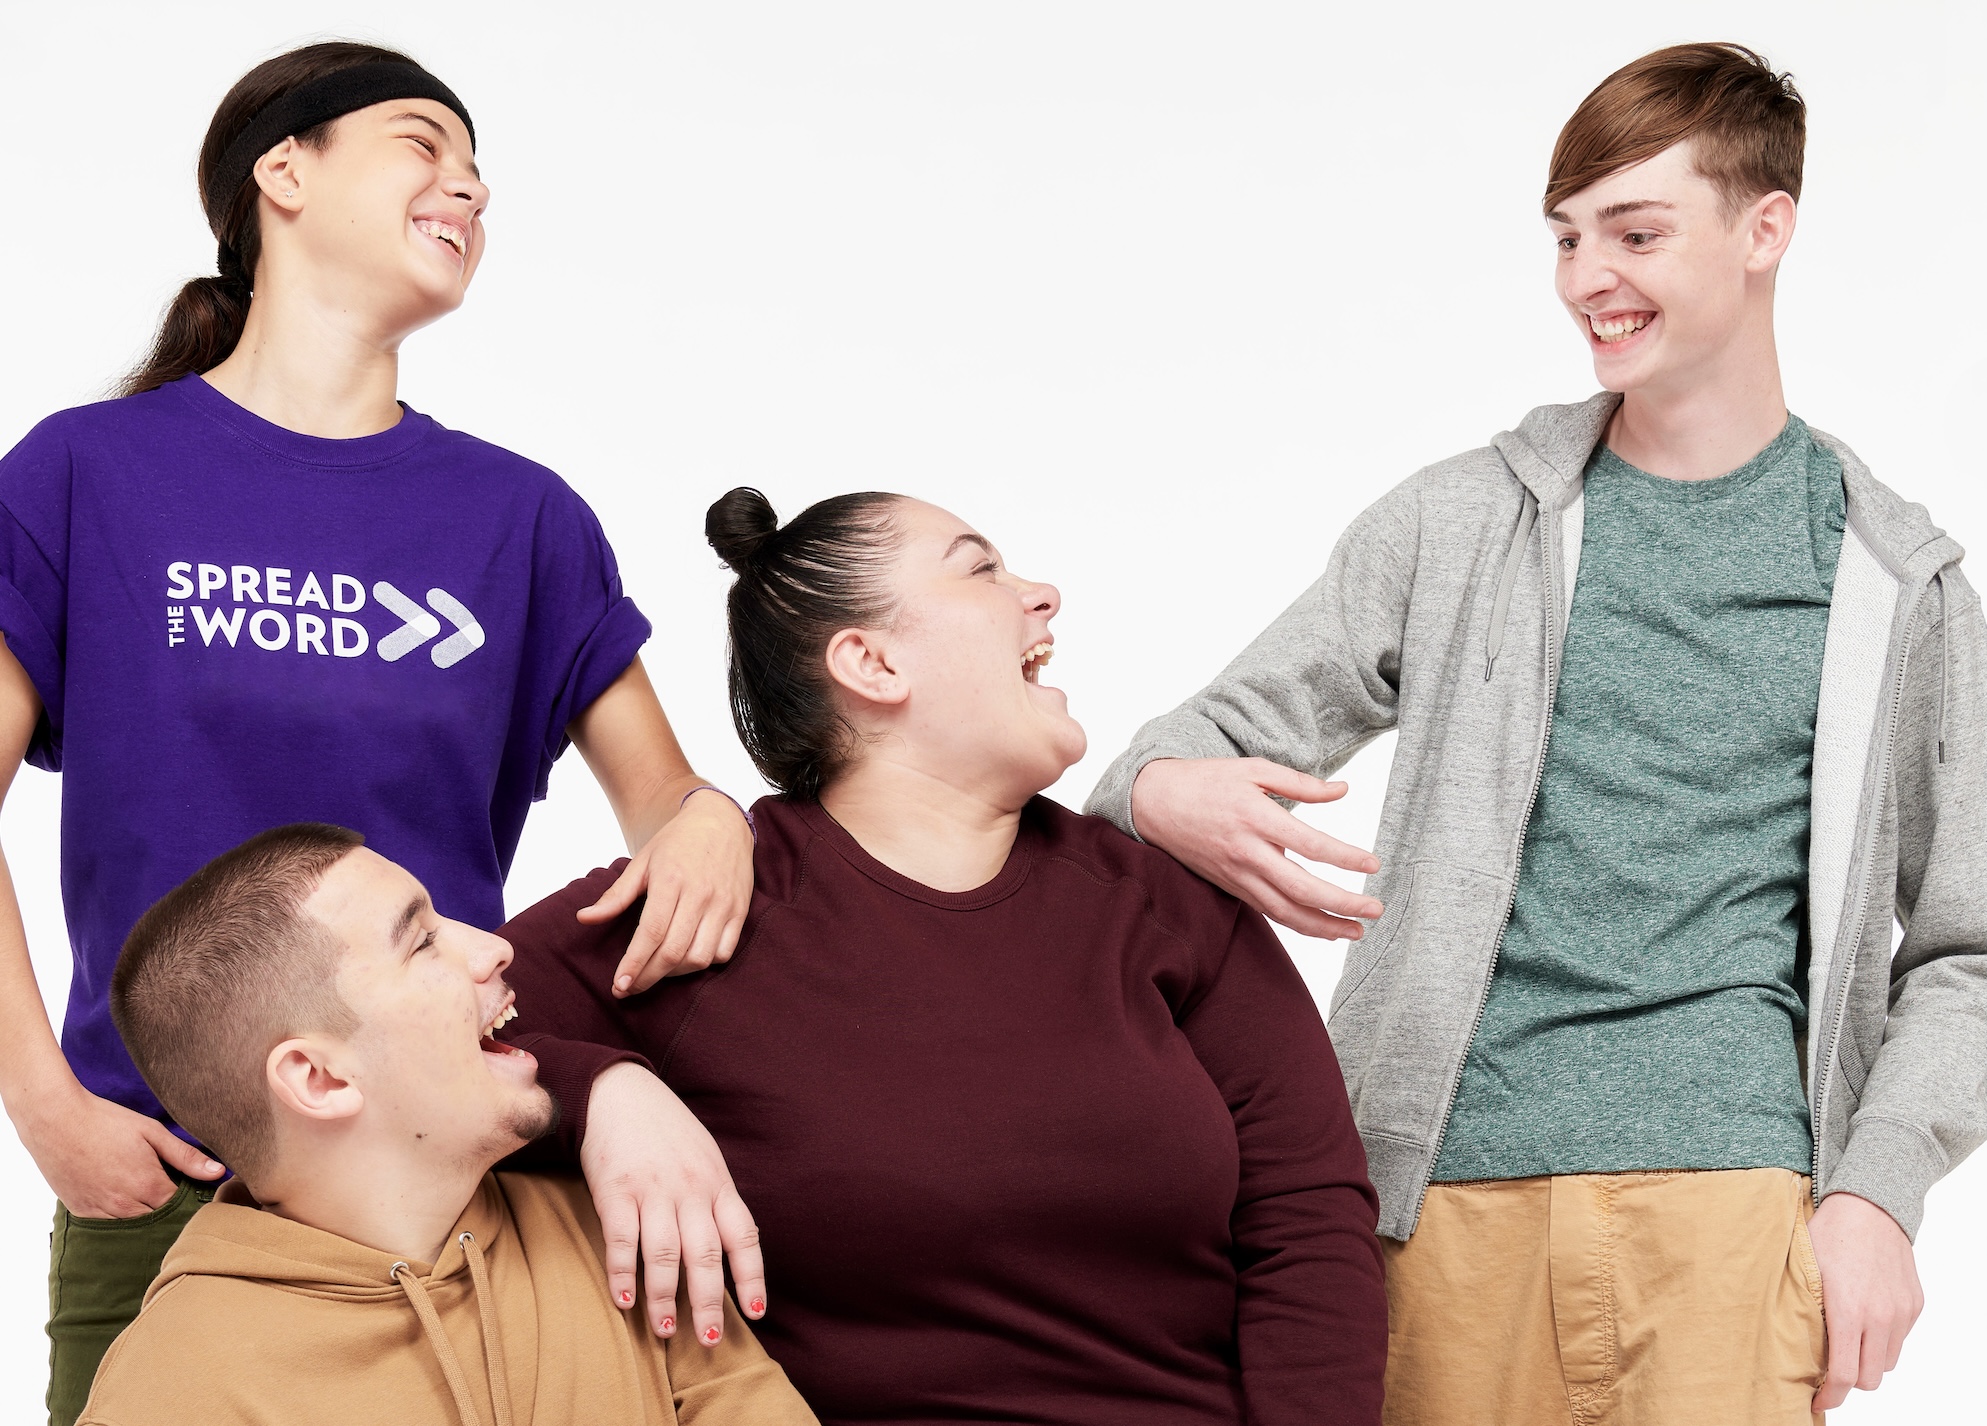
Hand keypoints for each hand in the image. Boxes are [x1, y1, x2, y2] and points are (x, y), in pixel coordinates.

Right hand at [17, 1080, 225, 1217]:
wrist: (55, 1120)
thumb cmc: (106, 1121)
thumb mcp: (152, 1132)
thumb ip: (186, 1156)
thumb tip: (219, 1173)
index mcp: (149, 1187)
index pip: (181, 1208)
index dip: (189, 1198)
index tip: (194, 1189)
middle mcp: (125, 1206)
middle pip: (158, 1220)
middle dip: (168, 1209)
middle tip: (169, 1190)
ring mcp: (100, 1212)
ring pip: (133, 1225)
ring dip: (143, 1214)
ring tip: (144, 1191)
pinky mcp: (80, 1211)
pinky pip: (107, 1224)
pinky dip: (118, 1215)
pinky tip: (120, 1195)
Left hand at [578, 790, 753, 994]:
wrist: (722, 822)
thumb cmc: (677, 842)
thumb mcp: (642, 862)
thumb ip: (615, 895)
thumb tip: (583, 918)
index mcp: (671, 880)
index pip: (651, 933)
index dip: (634, 963)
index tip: (619, 985)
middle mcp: (701, 894)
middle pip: (674, 951)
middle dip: (648, 977)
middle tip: (628, 987)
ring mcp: (724, 904)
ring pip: (700, 957)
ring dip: (674, 974)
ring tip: (656, 971)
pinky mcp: (741, 911)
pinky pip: (724, 952)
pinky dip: (703, 963)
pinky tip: (685, 960)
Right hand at [581, 1062, 764, 1345]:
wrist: (620, 1091)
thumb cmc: (666, 1131)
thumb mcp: (705, 1158)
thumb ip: (715, 1200)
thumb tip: (730, 1247)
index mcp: (717, 1184)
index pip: (743, 1236)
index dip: (751, 1277)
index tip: (755, 1313)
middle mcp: (690, 1190)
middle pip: (705, 1254)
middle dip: (708, 1301)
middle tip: (709, 1340)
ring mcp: (653, 1190)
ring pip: (664, 1253)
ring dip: (664, 1296)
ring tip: (667, 1330)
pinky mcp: (615, 1190)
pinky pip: (622, 1239)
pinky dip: (623, 1273)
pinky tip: (624, 1301)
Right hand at [1131, 757, 1381, 939]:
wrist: (1153, 803)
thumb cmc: (1206, 781)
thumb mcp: (1253, 769)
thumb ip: (1300, 783)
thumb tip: (1343, 791)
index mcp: (1255, 817)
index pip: (1310, 845)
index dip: (1346, 858)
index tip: (1374, 864)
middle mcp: (1246, 852)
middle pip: (1300, 889)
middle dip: (1341, 903)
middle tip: (1375, 910)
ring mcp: (1236, 874)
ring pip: (1284, 911)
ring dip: (1323, 926)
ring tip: (1356, 931)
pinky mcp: (1230, 886)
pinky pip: (1268, 912)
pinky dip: (1298, 924)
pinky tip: (1323, 928)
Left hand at [1808, 1191, 1922, 1410]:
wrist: (1868, 1206)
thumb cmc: (1827, 1234)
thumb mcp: (1803, 1272)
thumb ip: (1804, 1312)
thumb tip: (1789, 1347)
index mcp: (1848, 1312)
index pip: (1844, 1375)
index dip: (1830, 1396)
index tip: (1817, 1401)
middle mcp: (1880, 1317)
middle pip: (1870, 1378)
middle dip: (1849, 1381)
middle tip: (1829, 1372)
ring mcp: (1901, 1312)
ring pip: (1888, 1361)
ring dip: (1868, 1360)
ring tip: (1846, 1343)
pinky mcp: (1914, 1305)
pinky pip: (1900, 1338)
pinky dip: (1883, 1339)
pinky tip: (1864, 1321)